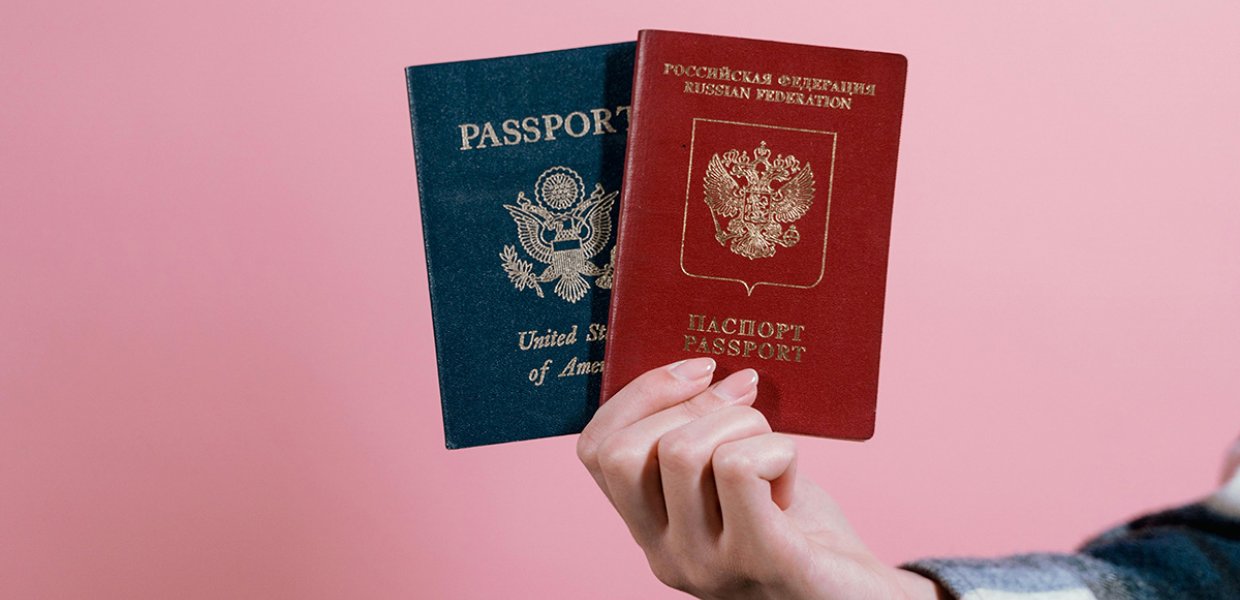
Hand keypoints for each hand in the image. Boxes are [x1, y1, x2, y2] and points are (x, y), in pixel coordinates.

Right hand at [577, 358, 940, 599]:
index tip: (698, 371)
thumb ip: (702, 435)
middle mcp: (666, 555)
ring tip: (773, 450)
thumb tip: (700, 368)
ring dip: (742, 423)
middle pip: (628, 451)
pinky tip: (790, 476)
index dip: (639, 395)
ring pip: (682, 451)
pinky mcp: (763, 561)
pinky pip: (738, 469)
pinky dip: (774, 449)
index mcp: (650, 529)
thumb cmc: (799, 529)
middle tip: (746, 407)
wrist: (861, 598)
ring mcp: (709, 566)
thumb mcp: (734, 479)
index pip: (595, 451)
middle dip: (691, 406)